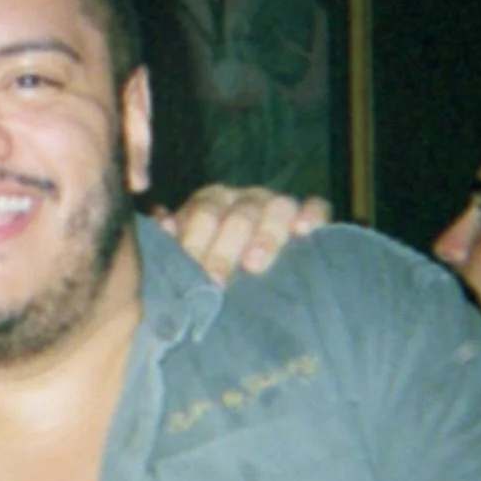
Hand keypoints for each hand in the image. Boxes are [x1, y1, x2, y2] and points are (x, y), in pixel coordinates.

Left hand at [153, 185, 332, 285]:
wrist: (244, 271)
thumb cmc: (210, 266)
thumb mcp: (187, 255)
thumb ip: (172, 243)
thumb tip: (163, 227)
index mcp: (210, 204)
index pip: (203, 215)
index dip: (196, 242)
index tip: (192, 273)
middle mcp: (242, 199)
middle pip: (237, 214)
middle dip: (224, 250)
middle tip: (216, 281)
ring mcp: (275, 204)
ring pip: (276, 207)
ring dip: (265, 236)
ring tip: (253, 266)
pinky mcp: (307, 214)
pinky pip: (316, 207)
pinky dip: (312, 215)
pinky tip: (304, 231)